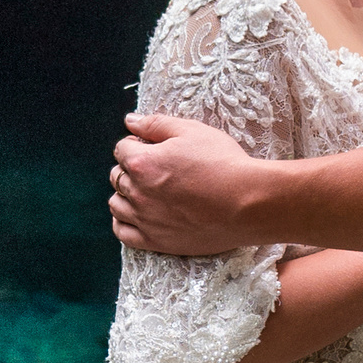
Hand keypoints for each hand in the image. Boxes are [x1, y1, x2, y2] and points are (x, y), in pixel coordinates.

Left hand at [110, 111, 263, 253]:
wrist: (247, 203)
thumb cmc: (223, 163)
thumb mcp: (191, 131)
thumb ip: (156, 124)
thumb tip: (130, 121)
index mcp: (143, 163)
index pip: (122, 149)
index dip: (136, 144)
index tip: (151, 147)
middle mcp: (138, 192)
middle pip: (117, 176)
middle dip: (130, 167)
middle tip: (154, 167)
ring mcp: (145, 219)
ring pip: (116, 204)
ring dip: (125, 194)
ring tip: (145, 190)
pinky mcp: (156, 241)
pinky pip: (122, 233)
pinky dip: (122, 222)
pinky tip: (134, 215)